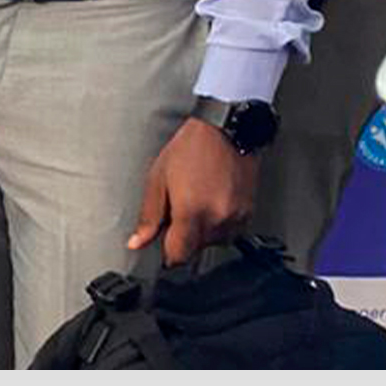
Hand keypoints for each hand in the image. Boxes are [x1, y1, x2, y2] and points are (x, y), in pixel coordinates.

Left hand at [127, 117, 257, 265]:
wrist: (226, 130)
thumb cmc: (190, 148)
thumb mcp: (158, 179)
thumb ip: (149, 216)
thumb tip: (137, 242)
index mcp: (192, 213)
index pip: (178, 255)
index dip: (167, 253)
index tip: (162, 245)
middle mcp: (217, 219)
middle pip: (195, 249)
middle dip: (183, 237)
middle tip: (177, 209)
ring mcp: (235, 218)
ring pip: (213, 242)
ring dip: (202, 231)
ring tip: (196, 200)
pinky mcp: (248, 213)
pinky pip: (230, 232)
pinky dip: (219, 224)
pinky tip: (212, 200)